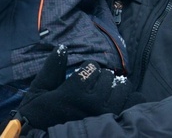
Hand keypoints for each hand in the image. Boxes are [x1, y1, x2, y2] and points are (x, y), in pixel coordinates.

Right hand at [16, 57, 142, 129]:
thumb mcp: (40, 91)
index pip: (91, 66)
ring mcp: (105, 114)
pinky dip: (130, 99)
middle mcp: (92, 103)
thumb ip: (51, 68)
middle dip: (101, 78)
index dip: (86, 69)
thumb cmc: (39, 116)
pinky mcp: (114, 123)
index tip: (81, 78)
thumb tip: (62, 47)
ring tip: (106, 93)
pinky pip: (132, 103)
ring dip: (115, 87)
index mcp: (73, 92)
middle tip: (93, 87)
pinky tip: (121, 100)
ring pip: (122, 87)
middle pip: (107, 75)